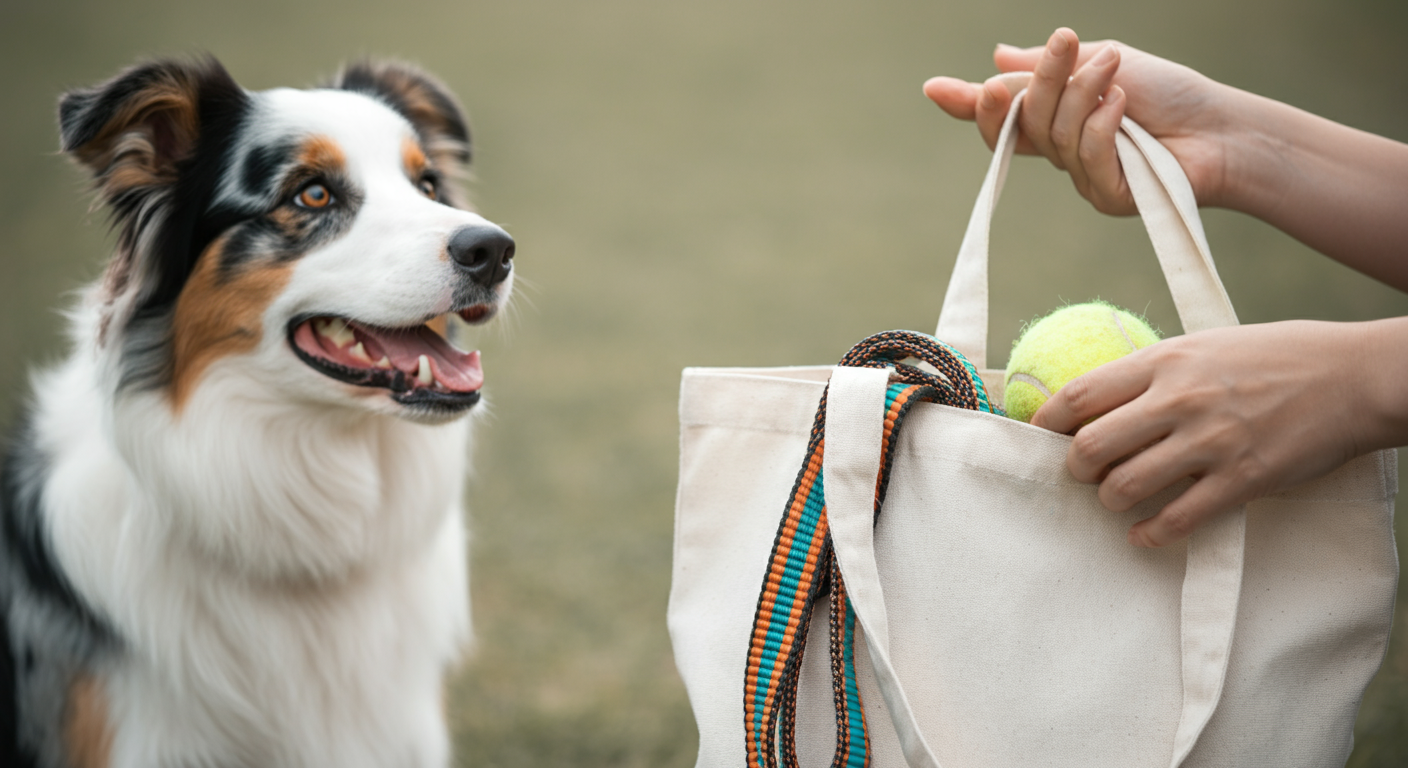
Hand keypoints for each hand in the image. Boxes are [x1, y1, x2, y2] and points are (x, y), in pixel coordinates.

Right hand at [923, 28, 1235, 212]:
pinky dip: (1103, 123)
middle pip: (1021, 120)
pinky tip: (1123, 105)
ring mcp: (1081, 177)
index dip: (968, 105)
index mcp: (1056, 119)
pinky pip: (1084, 156)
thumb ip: (1047, 66)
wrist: (1222, 126)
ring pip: (1054, 133)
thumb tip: (997, 55)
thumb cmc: (1167, 93)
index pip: (1002, 116)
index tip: (935, 88)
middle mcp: (1061, 152)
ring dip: (1086, 91)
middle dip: (1039, 80)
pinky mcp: (1106, 196)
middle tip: (1065, 41)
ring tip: (1118, 69)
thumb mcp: (1100, 61)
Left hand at [1031, 318, 1407, 546]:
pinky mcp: (1241, 480)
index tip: (1040, 437)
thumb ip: (1156, 370)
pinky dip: (1149, 533)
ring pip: (1124, 487)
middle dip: (1075, 469)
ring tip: (1118, 500)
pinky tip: (1144, 533)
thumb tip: (1103, 396)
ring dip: (1111, 501)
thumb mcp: (1206, 345)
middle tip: (1083, 474)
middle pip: (1090, 446)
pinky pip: (1175, 520)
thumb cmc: (1279, 356)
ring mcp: (1210, 442)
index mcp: (1166, 360)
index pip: (1079, 395)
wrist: (1355, 377)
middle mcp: (1179, 399)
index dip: (1047, 423)